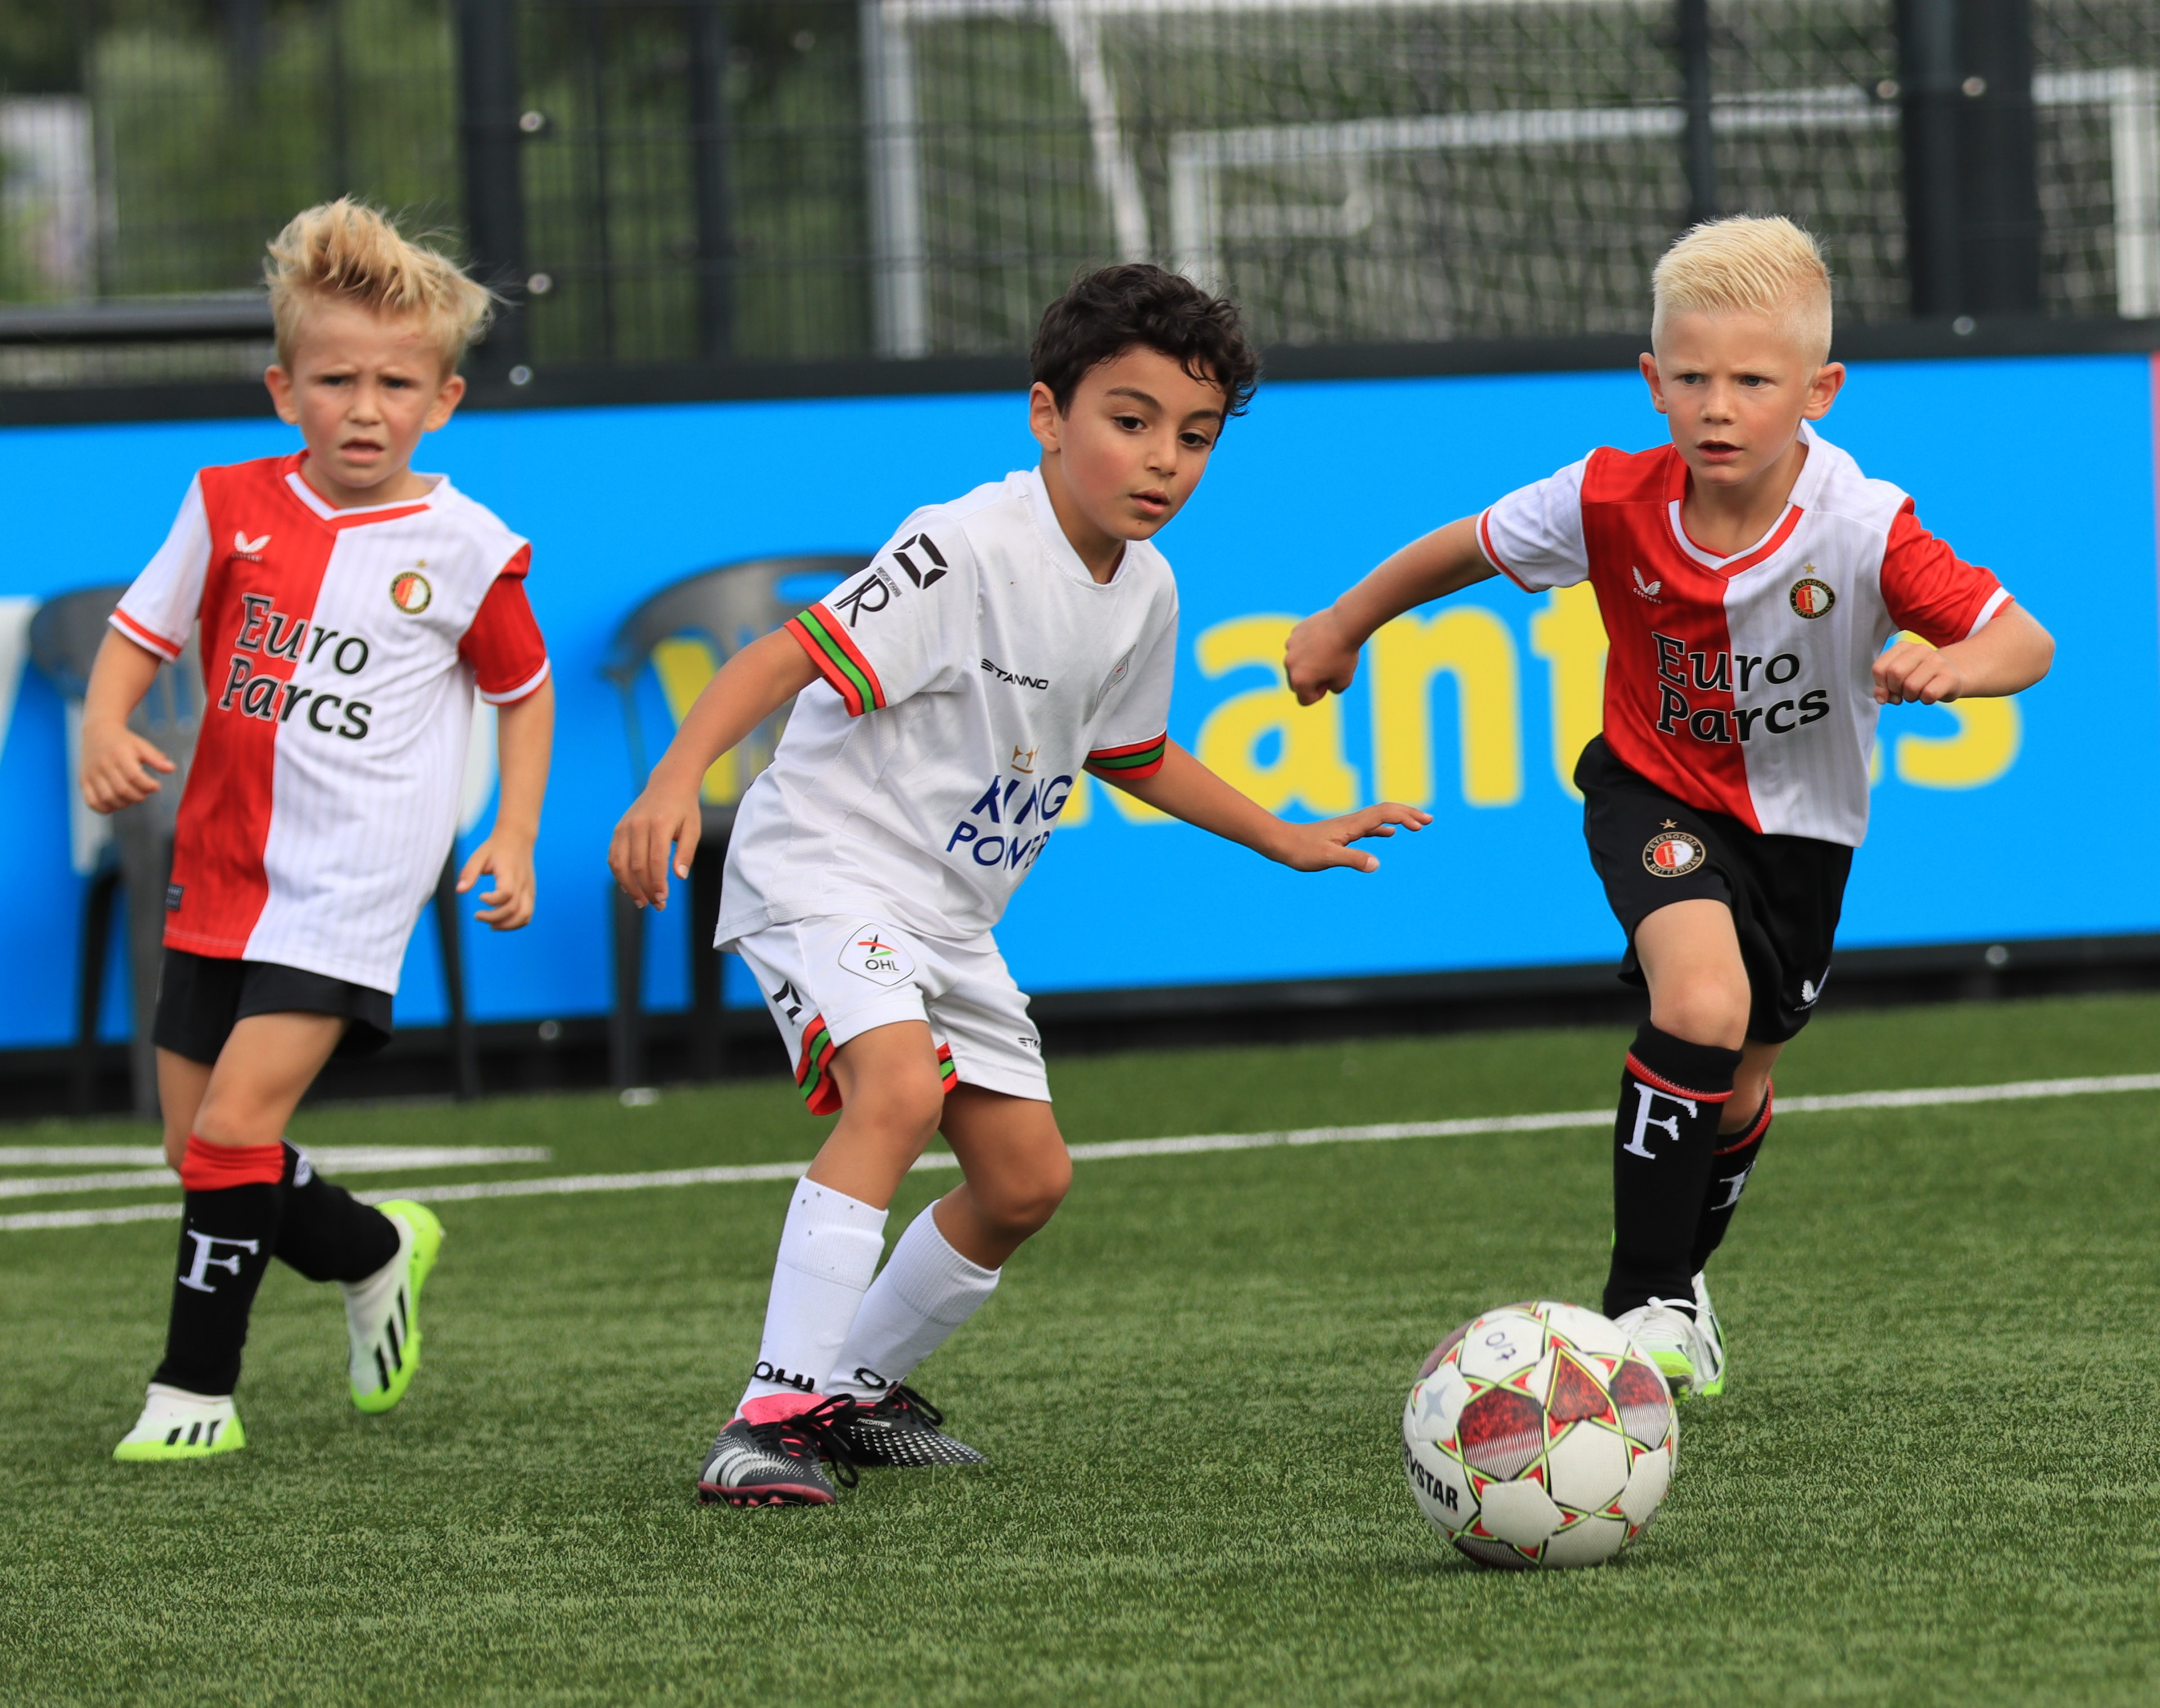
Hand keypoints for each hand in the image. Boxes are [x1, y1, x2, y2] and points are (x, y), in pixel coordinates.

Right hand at [80, 721, 174, 813]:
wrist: (97, 732)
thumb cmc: (123, 741)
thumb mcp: (142, 745)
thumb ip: (156, 758)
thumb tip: (171, 769)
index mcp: (119, 754)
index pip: (134, 777)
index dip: (148, 786)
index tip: (156, 786)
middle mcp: (103, 765)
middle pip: (122, 790)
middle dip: (139, 796)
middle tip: (144, 792)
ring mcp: (92, 774)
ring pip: (108, 798)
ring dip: (124, 803)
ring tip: (132, 796)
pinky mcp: (83, 781)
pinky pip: (92, 802)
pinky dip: (105, 808)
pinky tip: (116, 803)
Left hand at [458, 832, 536, 929]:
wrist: (518, 839)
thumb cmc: (496, 848)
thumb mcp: (479, 856)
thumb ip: (469, 872)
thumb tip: (459, 891)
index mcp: (510, 872)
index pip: (506, 893)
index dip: (492, 900)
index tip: (480, 897)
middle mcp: (523, 883)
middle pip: (514, 908)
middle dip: (494, 918)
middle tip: (478, 916)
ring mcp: (529, 889)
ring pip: (525, 915)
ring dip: (508, 925)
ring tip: (492, 925)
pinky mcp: (530, 893)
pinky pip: (527, 914)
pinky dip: (516, 923)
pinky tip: (501, 922)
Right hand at [609, 779, 701, 908]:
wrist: (668, 784)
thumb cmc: (684, 810)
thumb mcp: (693, 829)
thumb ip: (686, 853)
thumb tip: (680, 877)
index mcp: (659, 824)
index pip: (655, 861)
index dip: (657, 883)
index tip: (663, 899)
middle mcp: (638, 825)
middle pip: (636, 865)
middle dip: (645, 889)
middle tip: (657, 905)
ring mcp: (625, 827)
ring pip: (620, 864)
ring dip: (629, 887)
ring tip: (641, 902)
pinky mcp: (618, 830)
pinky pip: (613, 857)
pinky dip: (619, 875)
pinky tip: (629, 887)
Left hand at [1269, 802, 1431, 871]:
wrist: (1281, 842)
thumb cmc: (1302, 850)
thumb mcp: (1328, 858)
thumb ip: (1353, 859)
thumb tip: (1376, 864)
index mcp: (1353, 825)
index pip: (1385, 814)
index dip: (1405, 817)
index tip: (1422, 825)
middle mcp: (1353, 821)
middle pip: (1386, 810)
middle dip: (1408, 813)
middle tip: (1429, 820)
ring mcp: (1348, 827)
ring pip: (1379, 817)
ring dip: (1400, 818)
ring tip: (1417, 824)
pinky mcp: (1343, 833)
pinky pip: (1370, 827)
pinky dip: (1384, 827)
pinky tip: (1389, 834)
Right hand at [1284, 608, 1364, 706]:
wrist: (1345, 624)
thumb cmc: (1345, 654)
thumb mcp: (1344, 680)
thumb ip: (1332, 689)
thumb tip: (1325, 684)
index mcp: (1299, 681)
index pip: (1305, 699)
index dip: (1320, 694)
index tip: (1330, 681)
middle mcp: (1289, 665)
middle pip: (1296, 682)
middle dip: (1309, 680)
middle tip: (1328, 668)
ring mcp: (1290, 647)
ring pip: (1297, 662)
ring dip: (1308, 662)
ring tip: (1327, 652)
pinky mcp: (1294, 633)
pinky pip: (1299, 645)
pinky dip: (1308, 646)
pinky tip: (1323, 639)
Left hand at [1873, 639, 1964, 704]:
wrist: (1953, 676)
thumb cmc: (1921, 678)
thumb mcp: (1898, 677)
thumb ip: (1883, 685)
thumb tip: (1881, 697)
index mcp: (1903, 647)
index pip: (1879, 668)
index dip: (1880, 685)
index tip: (1888, 691)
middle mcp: (1920, 650)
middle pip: (1895, 673)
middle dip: (1894, 689)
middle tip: (1903, 692)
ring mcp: (1937, 662)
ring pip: (1911, 685)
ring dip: (1910, 697)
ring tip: (1918, 693)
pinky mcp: (1950, 676)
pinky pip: (1929, 693)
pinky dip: (1925, 700)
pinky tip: (1929, 695)